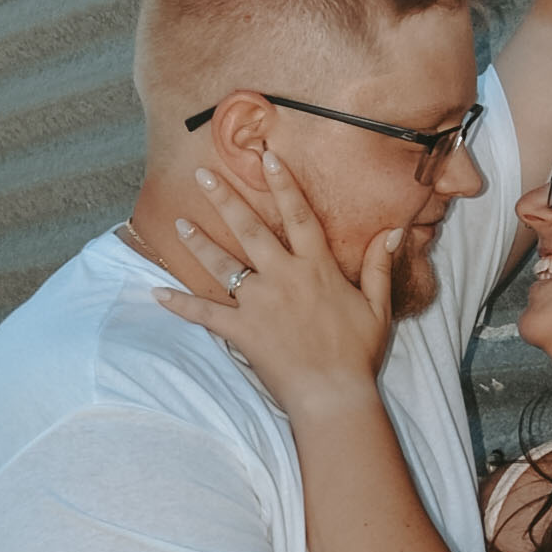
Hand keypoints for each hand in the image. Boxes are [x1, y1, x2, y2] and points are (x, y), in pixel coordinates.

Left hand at [156, 151, 394, 415]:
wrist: (333, 394)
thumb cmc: (358, 353)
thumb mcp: (377, 306)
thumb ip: (381, 266)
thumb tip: (395, 231)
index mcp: (317, 267)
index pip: (299, 215)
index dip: (284, 183)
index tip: (268, 156)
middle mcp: (283, 277)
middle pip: (249, 229)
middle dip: (224, 198)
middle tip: (201, 174)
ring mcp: (259, 303)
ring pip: (222, 265)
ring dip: (199, 242)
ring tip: (179, 223)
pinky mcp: (241, 331)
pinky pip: (204, 314)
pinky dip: (179, 304)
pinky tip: (156, 292)